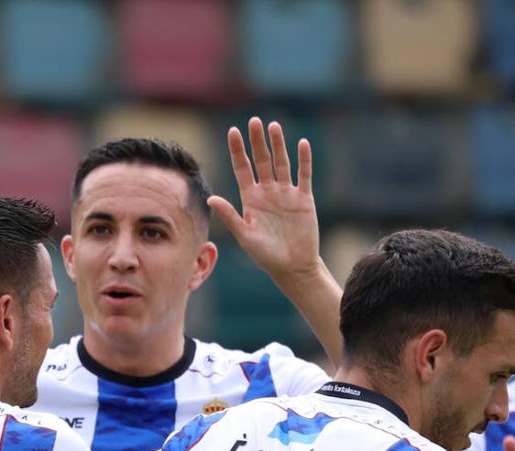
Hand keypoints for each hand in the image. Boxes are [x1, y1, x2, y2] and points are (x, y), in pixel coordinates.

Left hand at [208, 117, 321, 281]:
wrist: (292, 266)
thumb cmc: (265, 254)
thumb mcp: (245, 235)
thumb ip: (230, 216)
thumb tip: (211, 199)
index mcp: (250, 199)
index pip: (242, 168)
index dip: (238, 150)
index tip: (233, 131)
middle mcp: (267, 192)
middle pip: (262, 160)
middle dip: (257, 141)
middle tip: (254, 121)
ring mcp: (286, 194)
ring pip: (282, 163)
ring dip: (279, 145)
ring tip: (274, 126)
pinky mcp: (304, 199)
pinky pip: (304, 176)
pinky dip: (304, 160)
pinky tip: (302, 144)